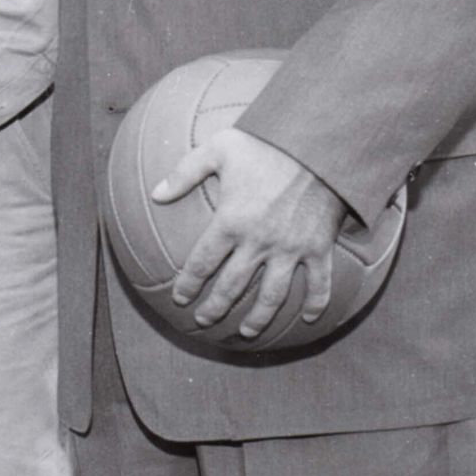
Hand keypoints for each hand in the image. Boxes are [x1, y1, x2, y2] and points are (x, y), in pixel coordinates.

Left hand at [154, 128, 347, 341]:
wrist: (320, 144)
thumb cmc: (266, 144)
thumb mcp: (219, 149)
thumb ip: (184, 172)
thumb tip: (155, 194)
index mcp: (231, 221)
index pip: (202, 262)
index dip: (188, 283)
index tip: (180, 297)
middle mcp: (259, 242)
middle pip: (233, 286)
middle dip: (215, 307)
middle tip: (204, 320)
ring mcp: (291, 249)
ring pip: (272, 295)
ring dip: (258, 318)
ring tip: (246, 332)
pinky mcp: (318, 248)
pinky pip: (319, 283)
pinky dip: (315, 303)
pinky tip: (309, 318)